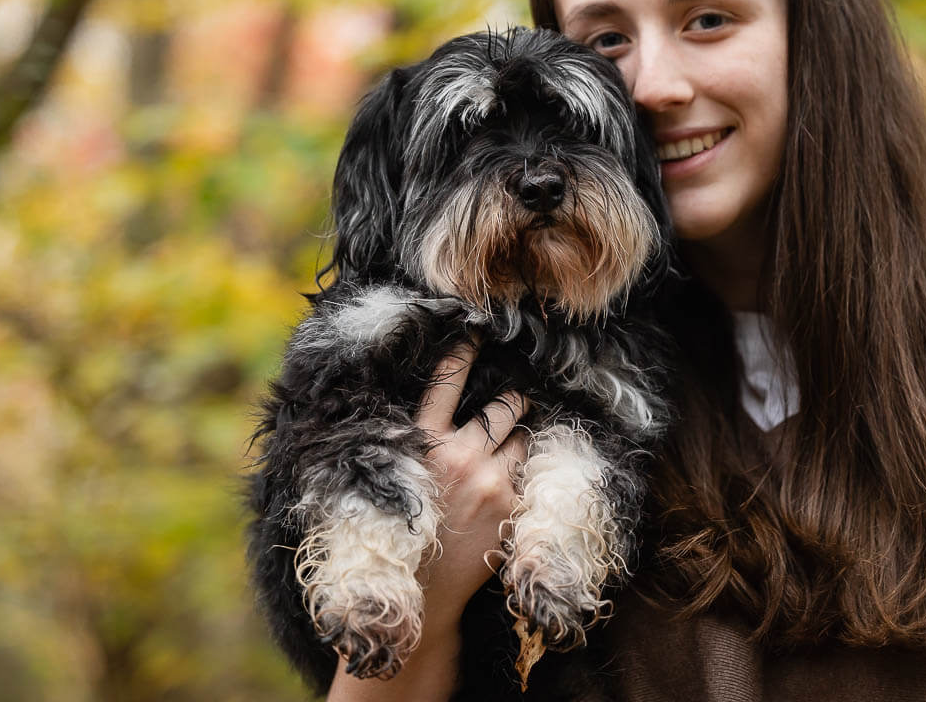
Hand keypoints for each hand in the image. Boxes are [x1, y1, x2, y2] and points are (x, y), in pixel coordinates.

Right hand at [326, 342, 527, 700]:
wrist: (423, 593)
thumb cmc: (404, 532)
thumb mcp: (397, 478)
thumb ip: (415, 445)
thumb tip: (432, 417)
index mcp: (423, 444)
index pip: (446, 384)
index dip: (463, 354)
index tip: (476, 333)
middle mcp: (460, 455)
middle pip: (503, 407)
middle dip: (513, 400)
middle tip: (516, 398)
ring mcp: (492, 480)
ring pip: (521, 437)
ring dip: (520, 435)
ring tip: (516, 438)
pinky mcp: (513, 506)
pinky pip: (528, 474)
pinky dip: (523, 473)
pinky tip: (512, 481)